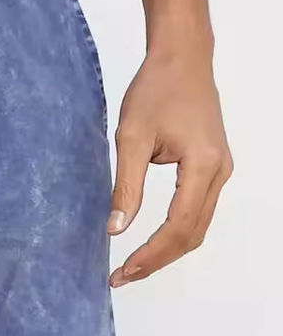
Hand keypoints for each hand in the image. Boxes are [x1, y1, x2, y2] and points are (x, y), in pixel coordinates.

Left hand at [106, 49, 232, 286]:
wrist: (182, 59)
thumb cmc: (156, 90)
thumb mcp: (131, 138)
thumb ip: (125, 187)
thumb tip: (116, 229)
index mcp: (202, 166)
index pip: (177, 226)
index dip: (150, 255)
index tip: (122, 271)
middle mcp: (219, 173)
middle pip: (191, 235)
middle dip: (157, 260)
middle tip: (122, 277)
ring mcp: (220, 171)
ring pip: (197, 227)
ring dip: (166, 250)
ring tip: (132, 266)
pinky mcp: (212, 168)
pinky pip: (197, 212)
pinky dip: (174, 233)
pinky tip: (149, 242)